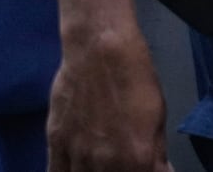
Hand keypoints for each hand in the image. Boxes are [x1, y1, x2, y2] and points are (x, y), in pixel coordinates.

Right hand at [47, 29, 171, 171]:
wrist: (98, 52)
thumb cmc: (135, 83)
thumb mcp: (157, 124)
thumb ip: (156, 158)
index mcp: (137, 162)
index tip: (142, 167)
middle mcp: (105, 165)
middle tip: (121, 163)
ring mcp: (76, 154)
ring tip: (97, 166)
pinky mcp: (55, 140)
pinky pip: (55, 171)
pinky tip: (74, 169)